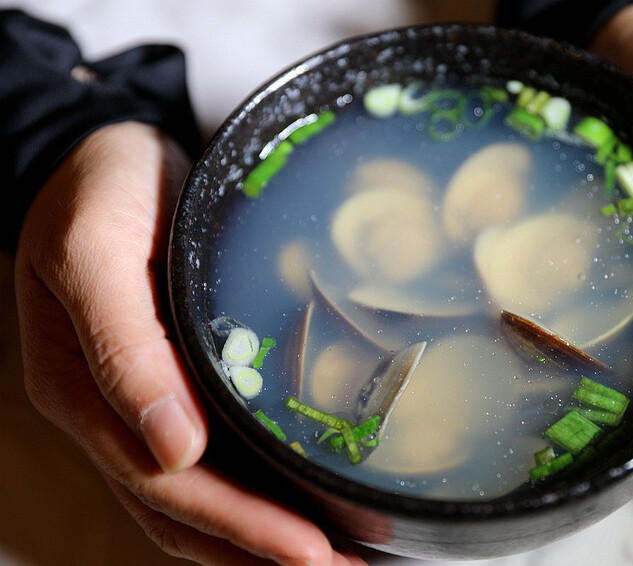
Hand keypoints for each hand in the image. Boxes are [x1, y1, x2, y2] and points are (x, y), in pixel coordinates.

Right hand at [15, 122, 363, 565]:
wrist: (100, 155)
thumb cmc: (96, 190)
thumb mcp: (92, 250)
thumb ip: (121, 347)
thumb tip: (173, 449)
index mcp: (84, 389)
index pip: (165, 484)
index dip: (238, 524)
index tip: (309, 550)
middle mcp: (115, 411)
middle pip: (185, 509)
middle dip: (262, 548)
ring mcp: (142, 402)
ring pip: (197, 500)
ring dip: (260, 538)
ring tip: (335, 557)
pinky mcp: (174, 382)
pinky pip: (212, 458)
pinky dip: (254, 493)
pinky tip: (300, 504)